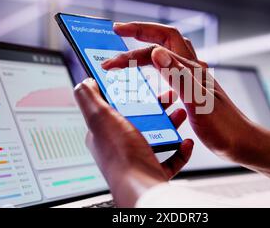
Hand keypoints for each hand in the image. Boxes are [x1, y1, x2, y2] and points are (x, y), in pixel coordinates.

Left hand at [74, 78, 193, 206]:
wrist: (141, 187)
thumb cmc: (121, 156)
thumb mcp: (100, 118)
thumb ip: (89, 98)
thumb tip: (84, 83)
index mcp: (104, 132)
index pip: (115, 106)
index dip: (129, 93)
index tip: (142, 83)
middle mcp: (120, 146)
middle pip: (139, 119)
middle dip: (155, 106)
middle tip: (167, 97)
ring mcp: (137, 158)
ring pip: (156, 136)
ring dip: (170, 123)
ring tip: (179, 114)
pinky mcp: (153, 170)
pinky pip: (170, 159)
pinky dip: (180, 150)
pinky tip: (185, 142)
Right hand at [103, 22, 269, 181]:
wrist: (243, 144)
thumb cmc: (224, 128)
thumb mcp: (197, 103)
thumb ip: (177, 76)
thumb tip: (155, 52)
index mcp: (190, 70)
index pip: (157, 46)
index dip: (134, 43)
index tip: (113, 47)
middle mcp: (191, 70)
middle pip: (165, 40)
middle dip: (141, 32)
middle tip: (119, 32)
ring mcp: (193, 81)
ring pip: (168, 57)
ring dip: (148, 52)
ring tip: (131, 57)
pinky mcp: (193, 94)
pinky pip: (172, 78)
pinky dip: (159, 79)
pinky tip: (155, 96)